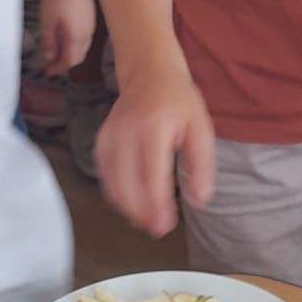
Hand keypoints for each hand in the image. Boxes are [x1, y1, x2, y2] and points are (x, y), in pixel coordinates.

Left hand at [40, 0, 95, 76]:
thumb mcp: (47, 22)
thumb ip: (48, 42)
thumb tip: (49, 57)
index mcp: (75, 37)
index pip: (69, 61)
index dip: (58, 68)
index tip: (48, 71)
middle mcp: (86, 35)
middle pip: (78, 57)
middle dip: (65, 63)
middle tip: (51, 64)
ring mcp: (91, 26)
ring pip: (83, 48)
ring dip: (71, 53)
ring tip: (57, 51)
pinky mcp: (91, 18)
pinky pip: (85, 38)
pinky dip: (75, 44)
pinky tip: (66, 37)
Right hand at [96, 59, 214, 237]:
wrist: (149, 72)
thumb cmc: (179, 102)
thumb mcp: (201, 129)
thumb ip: (200, 166)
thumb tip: (198, 201)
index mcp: (154, 127)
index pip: (151, 175)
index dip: (156, 205)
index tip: (166, 225)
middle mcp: (126, 132)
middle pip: (126, 185)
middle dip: (141, 213)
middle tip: (159, 228)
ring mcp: (109, 137)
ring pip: (112, 184)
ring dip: (128, 208)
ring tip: (147, 221)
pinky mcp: (100, 142)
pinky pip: (104, 176)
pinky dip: (116, 195)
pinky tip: (132, 205)